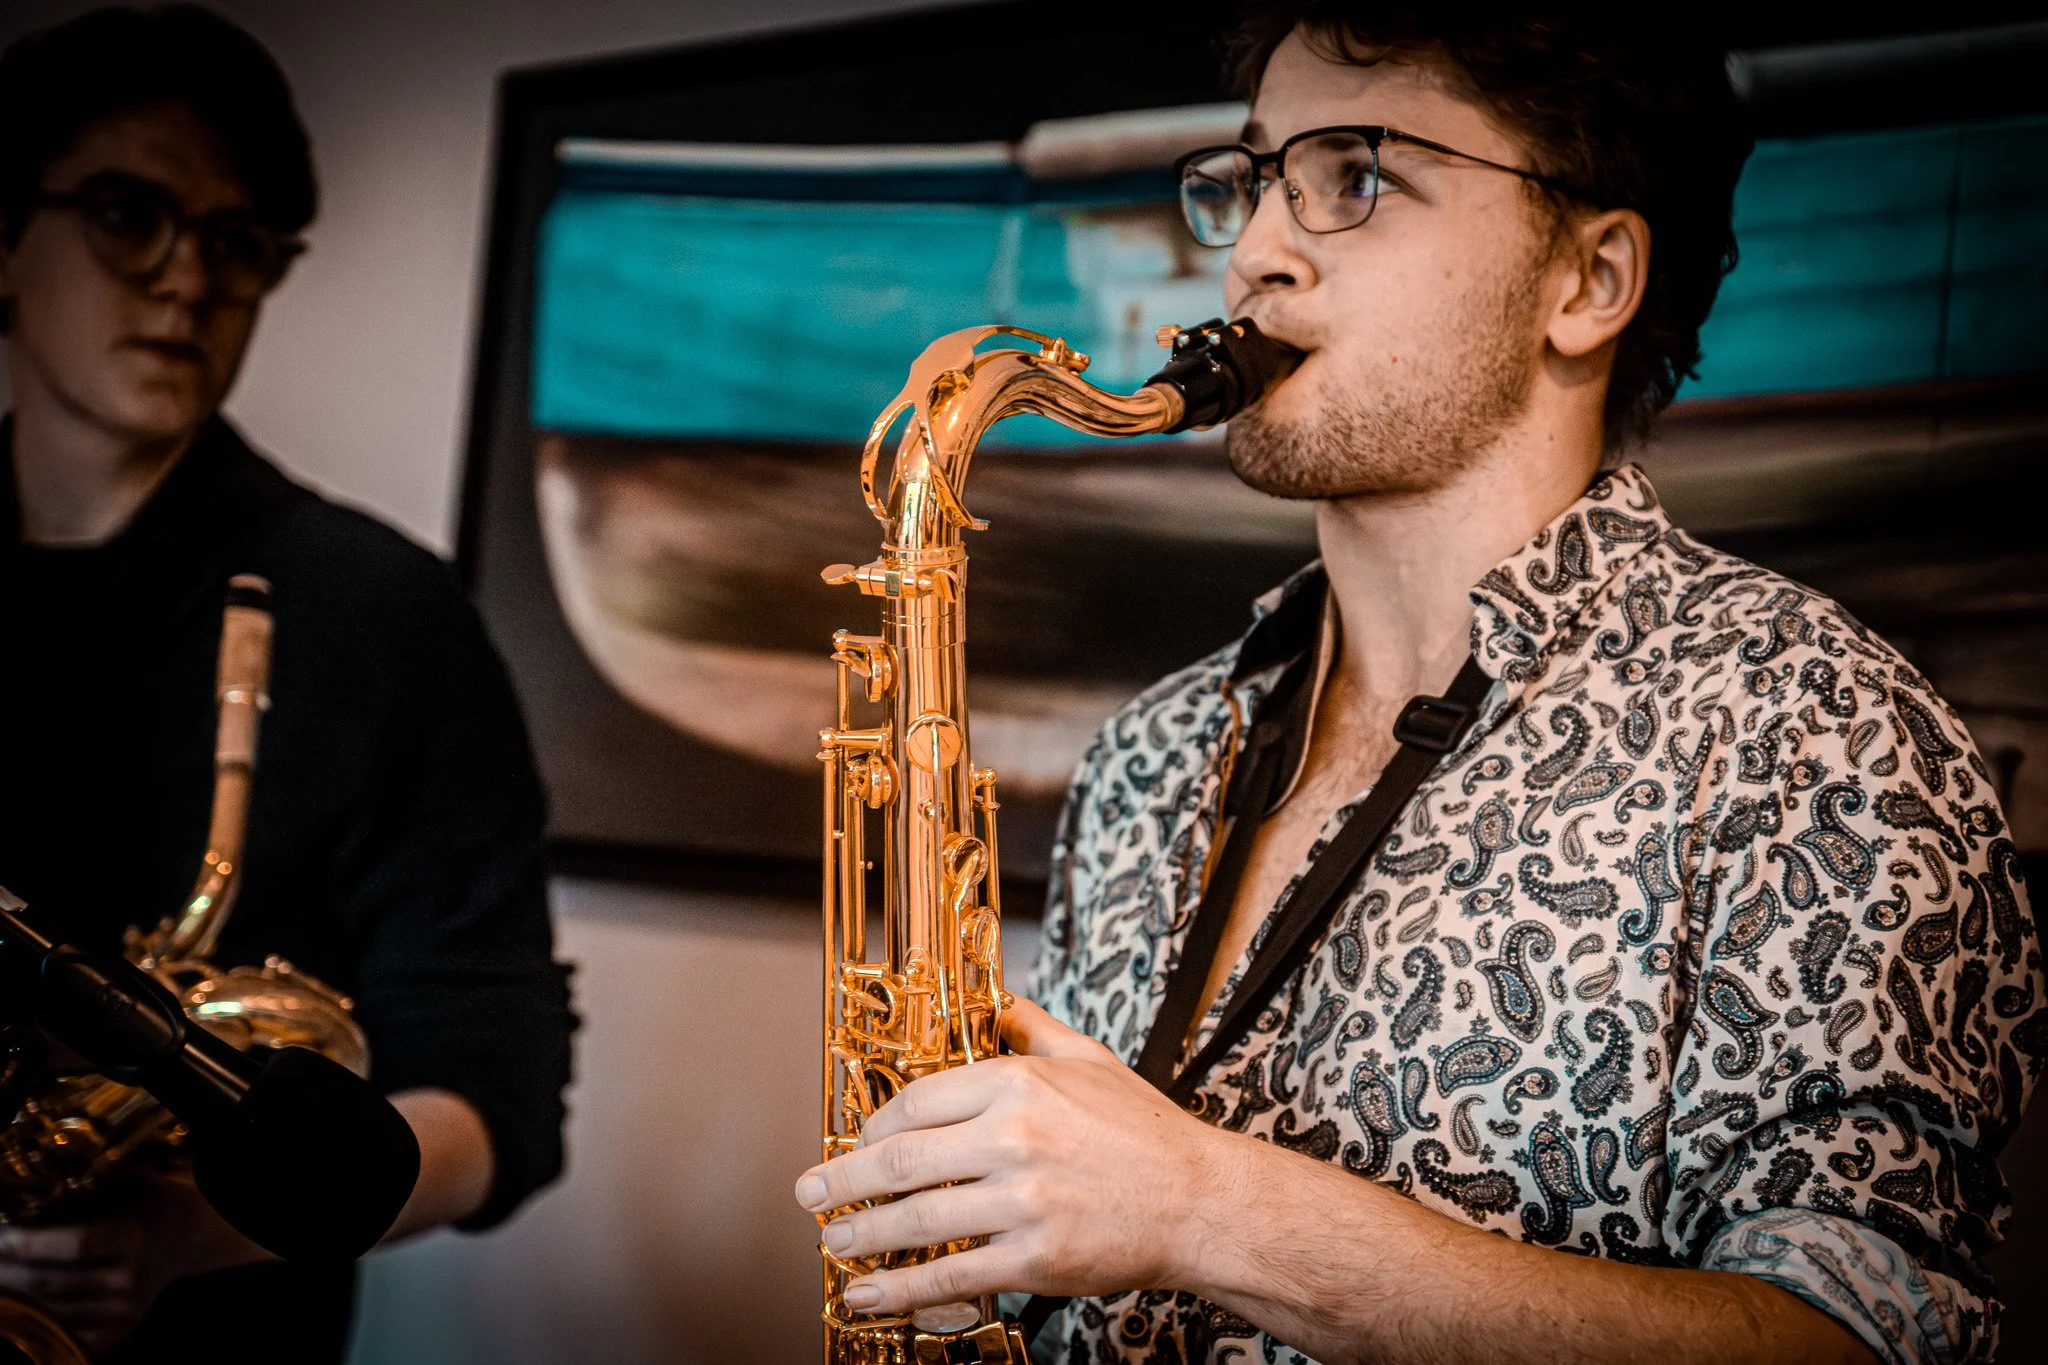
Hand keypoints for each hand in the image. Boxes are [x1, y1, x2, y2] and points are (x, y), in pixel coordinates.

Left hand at [0, 1171, 268, 1351]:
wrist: (192, 1237)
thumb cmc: (155, 1200)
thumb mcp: (132, 1179)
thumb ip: (93, 1173)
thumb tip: (46, 1164)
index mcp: (134, 1238)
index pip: (75, 1245)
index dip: (31, 1243)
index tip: (1, 1235)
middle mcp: (130, 1277)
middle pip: (53, 1284)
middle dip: (7, 1273)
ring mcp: (124, 1309)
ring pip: (52, 1311)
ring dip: (14, 1298)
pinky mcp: (120, 1329)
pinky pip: (69, 1334)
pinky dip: (39, 1323)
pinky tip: (20, 1306)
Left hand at [793, 1000, 1234, 1316]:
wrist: (1201, 1202)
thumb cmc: (1146, 1132)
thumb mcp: (1089, 1058)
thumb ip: (1031, 1028)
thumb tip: (994, 999)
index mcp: (1019, 1084)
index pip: (918, 1100)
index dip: (874, 1124)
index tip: (857, 1138)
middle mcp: (1014, 1139)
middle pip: (902, 1160)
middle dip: (843, 1180)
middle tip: (810, 1193)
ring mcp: (1023, 1202)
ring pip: (917, 1219)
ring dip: (861, 1235)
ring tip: (832, 1241)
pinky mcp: (1035, 1258)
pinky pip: (952, 1274)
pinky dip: (900, 1288)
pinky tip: (869, 1293)